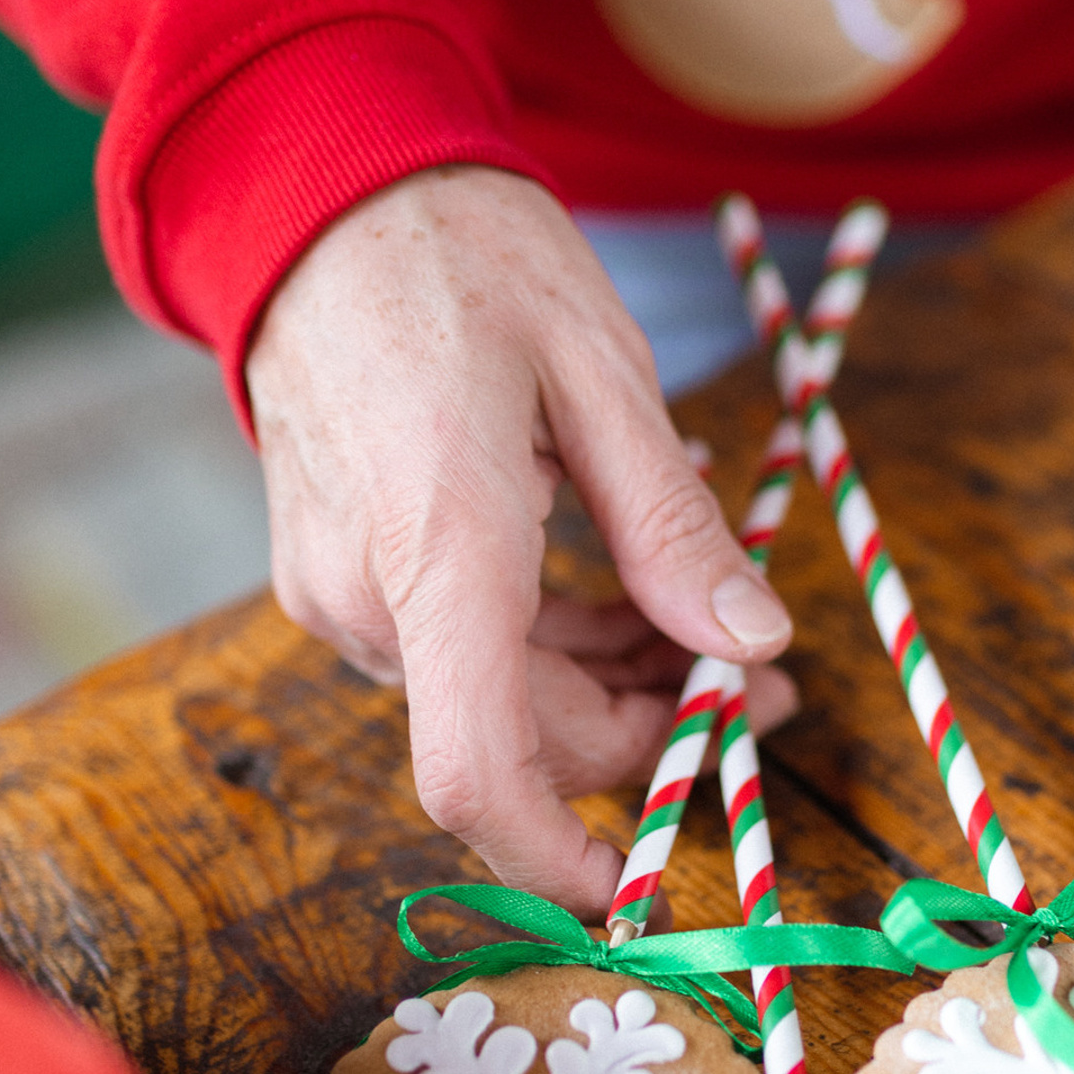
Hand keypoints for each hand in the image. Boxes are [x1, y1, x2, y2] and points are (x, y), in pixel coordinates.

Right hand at [246, 165, 796, 917]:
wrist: (314, 188)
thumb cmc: (463, 257)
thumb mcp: (602, 375)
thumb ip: (674, 530)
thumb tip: (754, 647)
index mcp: (441, 550)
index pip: (479, 772)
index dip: (560, 858)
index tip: (642, 884)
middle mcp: (373, 595)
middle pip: (527, 739)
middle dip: (650, 731)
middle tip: (759, 679)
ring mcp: (345, 588)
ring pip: (502, 699)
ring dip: (613, 681)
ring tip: (708, 615)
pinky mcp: (343, 570)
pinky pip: (465, 649)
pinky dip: (554, 640)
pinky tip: (622, 576)